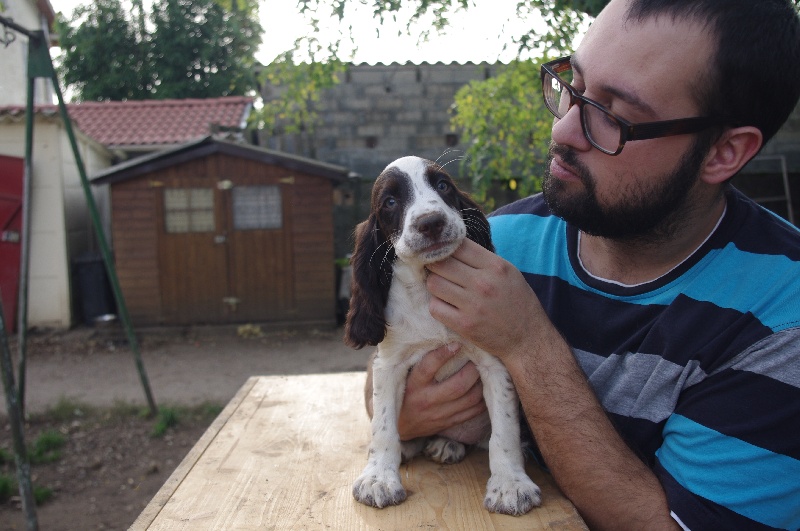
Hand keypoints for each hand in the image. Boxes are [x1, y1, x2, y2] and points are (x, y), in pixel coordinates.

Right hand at [397, 344, 486, 440]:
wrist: (400, 426)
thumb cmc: (405, 393)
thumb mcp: (406, 377)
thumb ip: (423, 363)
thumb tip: (446, 343)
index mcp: (414, 385)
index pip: (428, 367)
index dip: (443, 354)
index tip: (457, 344)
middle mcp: (427, 400)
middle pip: (458, 386)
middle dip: (472, 370)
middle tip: (478, 359)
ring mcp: (440, 414)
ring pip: (470, 399)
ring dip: (481, 384)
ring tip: (483, 372)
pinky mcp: (449, 422)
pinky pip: (472, 412)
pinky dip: (482, 399)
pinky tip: (484, 388)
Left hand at [426, 239, 545, 362]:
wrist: (527, 340)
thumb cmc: (519, 304)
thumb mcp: (509, 273)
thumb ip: (483, 260)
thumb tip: (454, 246)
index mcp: (496, 266)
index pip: (458, 245)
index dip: (446, 246)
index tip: (442, 252)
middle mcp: (483, 283)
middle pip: (440, 263)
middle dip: (435, 265)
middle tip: (438, 271)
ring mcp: (472, 304)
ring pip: (433, 283)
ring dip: (435, 285)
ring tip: (443, 289)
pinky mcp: (464, 324)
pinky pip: (435, 307)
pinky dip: (437, 305)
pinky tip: (446, 306)